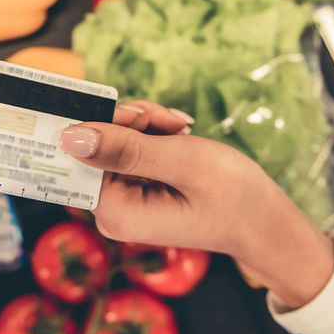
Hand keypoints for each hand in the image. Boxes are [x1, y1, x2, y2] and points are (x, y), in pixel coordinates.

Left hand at [58, 115, 333, 308]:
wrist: (264, 218)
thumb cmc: (232, 194)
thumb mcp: (180, 161)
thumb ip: (124, 148)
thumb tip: (68, 137)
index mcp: (116, 213)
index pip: (80, 155)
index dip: (105, 126)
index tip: (139, 115)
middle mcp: (112, 212)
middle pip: (96, 146)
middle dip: (132, 123)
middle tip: (173, 122)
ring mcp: (124, 201)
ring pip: (115, 141)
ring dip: (147, 125)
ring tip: (182, 128)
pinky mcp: (137, 190)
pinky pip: (130, 150)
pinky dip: (153, 134)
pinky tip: (180, 135)